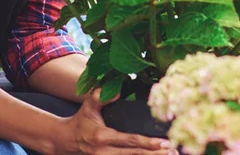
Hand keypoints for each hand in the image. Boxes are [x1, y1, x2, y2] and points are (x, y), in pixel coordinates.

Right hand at [53, 90, 174, 154]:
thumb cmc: (81, 121)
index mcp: (102, 137)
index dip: (147, 143)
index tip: (163, 142)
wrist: (66, 141)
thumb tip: (118, 92)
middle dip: (155, 154)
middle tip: (173, 151)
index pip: (129, 141)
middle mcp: (105, 152)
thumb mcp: (88, 106)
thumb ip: (101, 97)